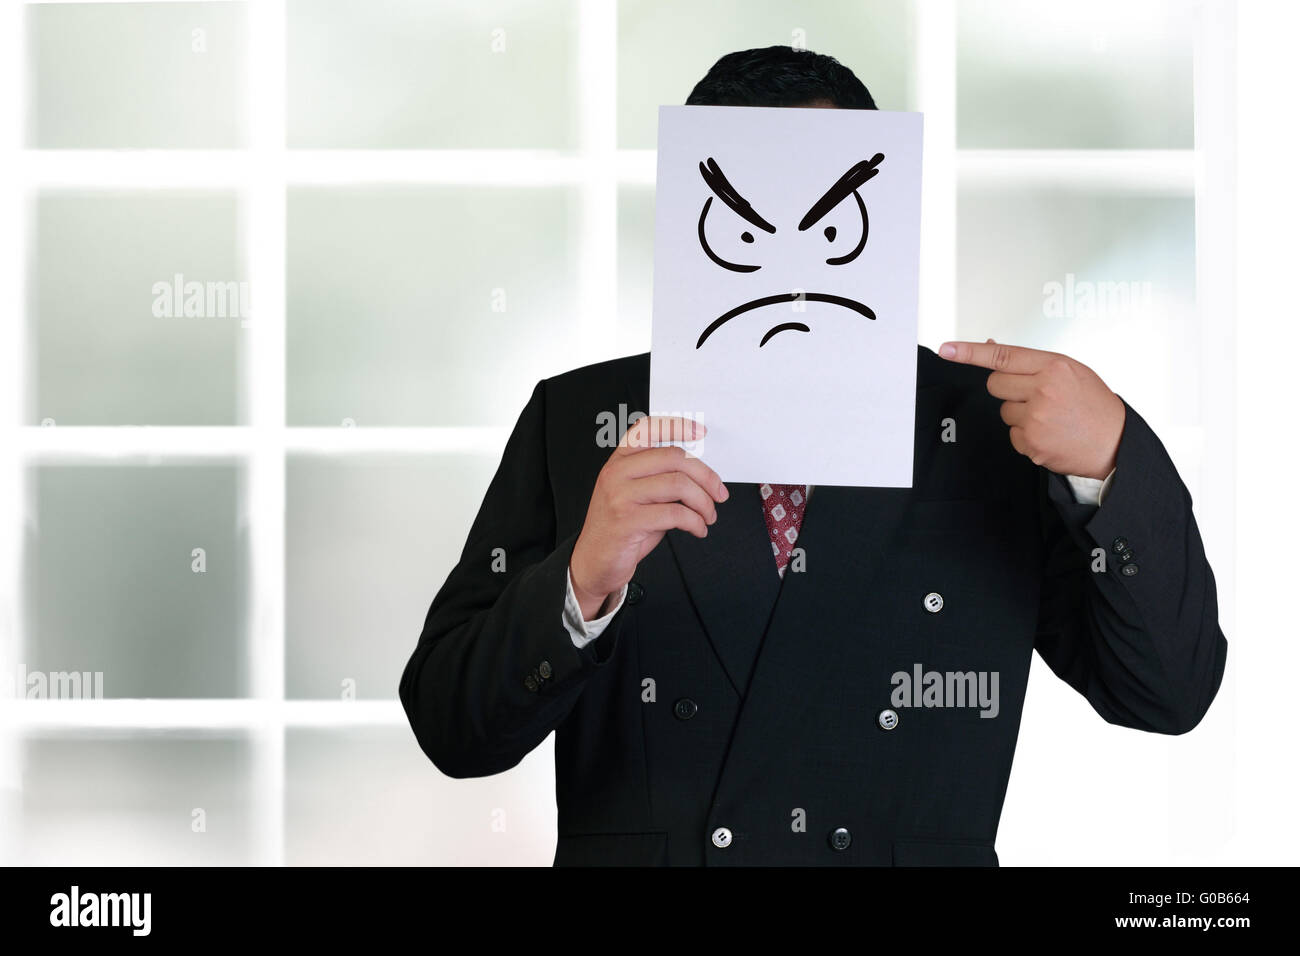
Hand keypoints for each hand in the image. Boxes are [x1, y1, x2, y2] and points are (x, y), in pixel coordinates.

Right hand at [569, 416, 728, 619]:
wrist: (594, 561)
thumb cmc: (622, 528)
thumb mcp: (638, 495)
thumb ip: (661, 478)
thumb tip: (701, 473)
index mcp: (619, 461)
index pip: (647, 429)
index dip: (677, 426)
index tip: (701, 432)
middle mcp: (617, 473)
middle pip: (673, 457)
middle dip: (706, 476)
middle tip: (719, 493)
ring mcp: (620, 496)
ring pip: (678, 484)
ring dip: (703, 503)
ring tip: (708, 515)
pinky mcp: (627, 521)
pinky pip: (675, 514)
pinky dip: (695, 522)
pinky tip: (698, 529)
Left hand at [938, 339, 1124, 479]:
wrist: (1115, 443)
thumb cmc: (1093, 405)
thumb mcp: (1072, 371)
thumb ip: (1034, 362)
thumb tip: (993, 349)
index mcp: (1055, 367)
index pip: (1003, 356)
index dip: (971, 352)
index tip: (947, 349)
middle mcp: (1044, 390)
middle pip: (995, 384)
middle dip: (1008, 389)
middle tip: (1034, 395)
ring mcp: (1037, 419)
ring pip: (1004, 410)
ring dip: (1020, 413)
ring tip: (1049, 416)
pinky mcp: (1032, 443)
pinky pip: (1012, 433)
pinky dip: (1026, 434)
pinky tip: (1049, 433)